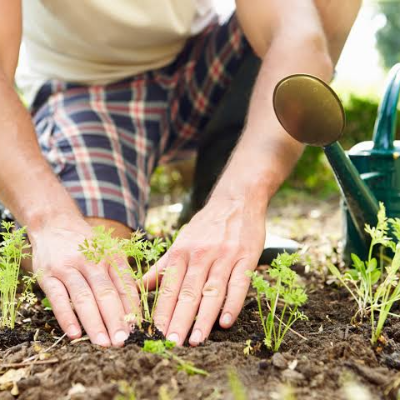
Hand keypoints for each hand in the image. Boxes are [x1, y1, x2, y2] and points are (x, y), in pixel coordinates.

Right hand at [28, 215, 139, 346]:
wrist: (55, 223)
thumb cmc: (87, 244)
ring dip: (95, 322)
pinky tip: (75, 333)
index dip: (132, 307)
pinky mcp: (48, 275)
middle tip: (123, 341)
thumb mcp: (108, 251)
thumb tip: (134, 306)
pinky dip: (66, 317)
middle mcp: (91, 261)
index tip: (137, 328)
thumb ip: (120, 274)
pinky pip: (58, 298)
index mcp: (110, 256)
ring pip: (84, 297)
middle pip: (106, 293)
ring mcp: (68, 268)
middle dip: (116, 319)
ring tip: (104, 343)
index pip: (125, 284)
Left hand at [143, 197, 265, 345]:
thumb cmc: (206, 225)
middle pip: (188, 292)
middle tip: (171, 344)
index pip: (169, 287)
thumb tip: (139, 286)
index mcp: (182, 252)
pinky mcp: (245, 257)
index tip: (154, 334)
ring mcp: (224, 256)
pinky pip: (239, 283)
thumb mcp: (181, 241)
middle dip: (179, 320)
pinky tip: (226, 322)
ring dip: (203, 317)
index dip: (162, 312)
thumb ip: (162, 266)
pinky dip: (232, 303)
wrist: (236, 200)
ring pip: (211, 290)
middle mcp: (200, 255)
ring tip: (195, 340)